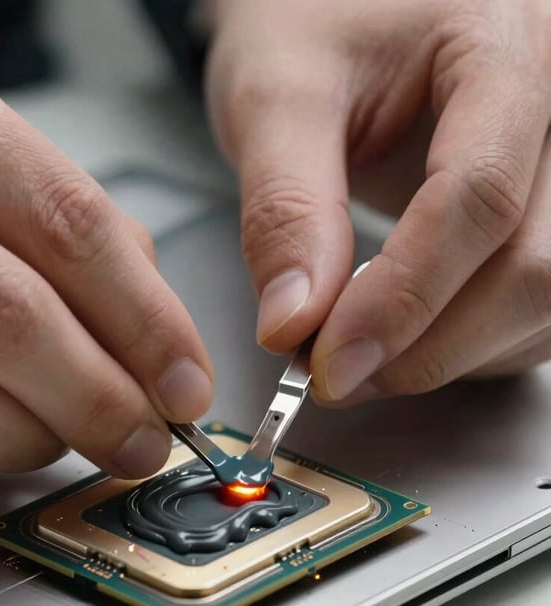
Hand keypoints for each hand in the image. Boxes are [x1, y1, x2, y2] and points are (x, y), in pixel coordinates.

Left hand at [204, 0, 550, 404]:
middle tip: (336, 374)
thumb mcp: (277, 95)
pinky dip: (475, 344)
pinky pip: (542, 304)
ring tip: (361, 356)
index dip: (403, 299)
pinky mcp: (547, 206)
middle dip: (429, 345)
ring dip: (454, 354)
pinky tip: (411, 339)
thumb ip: (285, 210)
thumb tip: (293, 324)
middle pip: (536, 264)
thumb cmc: (308, 18)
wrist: (334, 3)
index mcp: (504, 42)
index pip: (478, 197)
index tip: (331, 362)